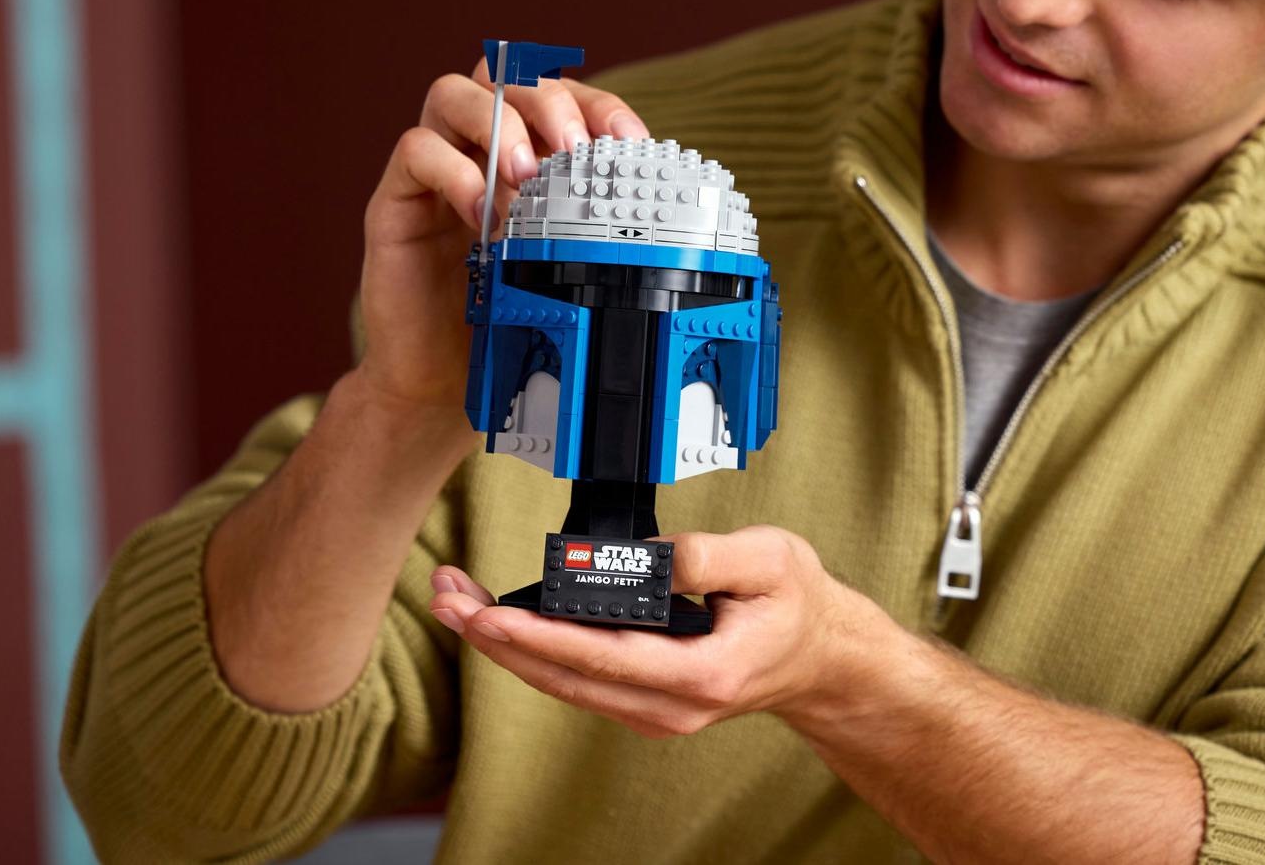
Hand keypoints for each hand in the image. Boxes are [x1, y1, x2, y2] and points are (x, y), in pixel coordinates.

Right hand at [354, 56, 648, 425]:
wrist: (441, 384)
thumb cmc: (506, 321)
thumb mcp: (566, 270)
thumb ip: (595, 233)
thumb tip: (664, 217)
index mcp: (525, 156)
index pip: (561, 94)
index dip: (598, 103)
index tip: (631, 139)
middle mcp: (477, 150)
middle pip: (505, 74)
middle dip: (549, 101)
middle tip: (576, 149)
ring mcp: (433, 171)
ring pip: (451, 92)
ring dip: (497, 122)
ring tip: (526, 174)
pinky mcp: (394, 201)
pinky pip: (415, 151)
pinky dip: (454, 172)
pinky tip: (482, 217)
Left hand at [426, 527, 885, 737]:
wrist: (819, 656)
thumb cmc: (797, 605)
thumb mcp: (773, 561)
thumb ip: (713, 557)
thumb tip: (653, 554)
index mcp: (699, 674)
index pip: (600, 656)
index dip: (537, 637)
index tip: (488, 616)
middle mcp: (667, 706)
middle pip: (562, 676)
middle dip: (494, 637)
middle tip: (444, 595)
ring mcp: (651, 710)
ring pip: (559, 682)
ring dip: (501, 644)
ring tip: (452, 600)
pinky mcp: (640, 700)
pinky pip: (573, 679)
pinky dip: (529, 650)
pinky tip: (496, 621)